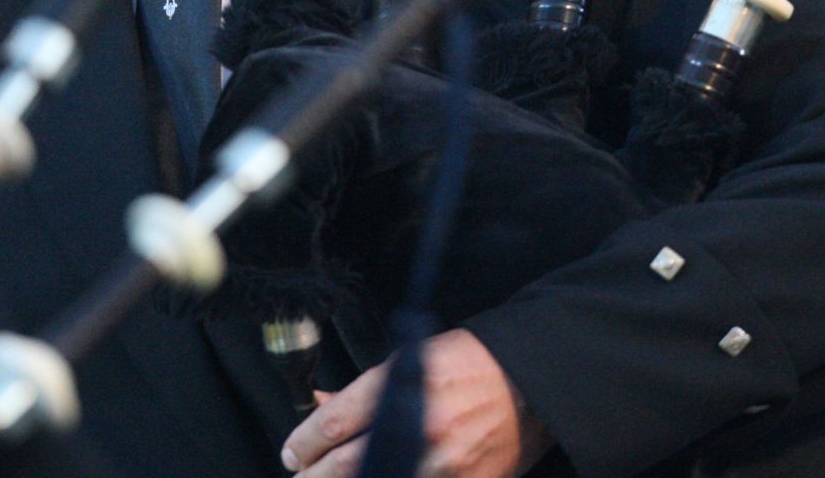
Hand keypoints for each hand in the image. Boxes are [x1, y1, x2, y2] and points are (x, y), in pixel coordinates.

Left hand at [280, 328, 551, 476]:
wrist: (531, 384)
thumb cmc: (470, 364)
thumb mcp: (413, 357)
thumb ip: (365, 389)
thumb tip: (321, 406)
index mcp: (403, 385)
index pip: (333, 424)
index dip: (303, 443)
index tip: (293, 452)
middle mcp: (419, 427)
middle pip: (343, 467)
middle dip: (313, 476)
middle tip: (302, 475)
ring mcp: (443, 464)